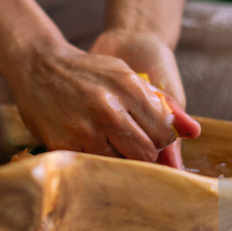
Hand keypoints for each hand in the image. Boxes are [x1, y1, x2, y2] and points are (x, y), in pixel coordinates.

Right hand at [2, 42, 192, 161]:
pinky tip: (90, 145)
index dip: (160, 140)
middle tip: (131, 145)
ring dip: (120, 159)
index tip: (150, 137)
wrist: (38, 65)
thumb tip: (192, 130)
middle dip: (144, 153)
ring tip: (109, 144)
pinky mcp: (65, 143)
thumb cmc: (86, 71)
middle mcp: (109, 109)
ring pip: (121, 163)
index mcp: (128, 88)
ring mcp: (86, 129)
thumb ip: (159, 101)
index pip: (164, 132)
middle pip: (146, 153)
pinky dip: (96, 160)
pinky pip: (94, 165)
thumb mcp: (124, 74)